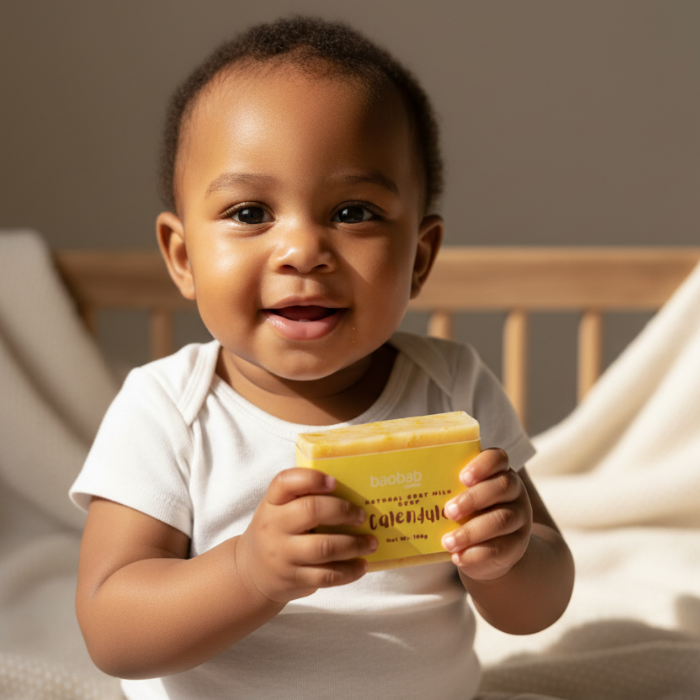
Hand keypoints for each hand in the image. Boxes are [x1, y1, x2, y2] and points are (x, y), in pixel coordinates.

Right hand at [235, 468, 376, 603]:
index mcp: (272, 502)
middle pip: (311, 510)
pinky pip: (327, 576)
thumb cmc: (277, 531)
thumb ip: (303, 497)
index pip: (285, 482)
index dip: (311, 479)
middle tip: (361, 515)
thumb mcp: (279, 509)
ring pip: (324, 547)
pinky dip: (349, 571)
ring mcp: (283, 555)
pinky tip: (362, 565)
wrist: (251, 573)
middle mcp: (274, 526)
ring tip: (371, 542)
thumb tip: (351, 491)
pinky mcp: (294, 579)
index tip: (334, 482)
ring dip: (354, 544)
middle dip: (343, 511)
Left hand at [441, 449, 531, 580]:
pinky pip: (500, 548)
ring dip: (470, 531)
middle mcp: (514, 491)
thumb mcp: (460, 497)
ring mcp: (520, 518)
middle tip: (448, 511)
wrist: (489, 550)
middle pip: (502, 487)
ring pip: (501, 520)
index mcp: (498, 471)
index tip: (462, 477)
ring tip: (447, 541)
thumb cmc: (467, 514)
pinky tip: (457, 556)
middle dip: (472, 499)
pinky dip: (476, 554)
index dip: (482, 465)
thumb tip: (406, 483)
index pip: (498, 458)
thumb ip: (447, 488)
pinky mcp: (518, 546)